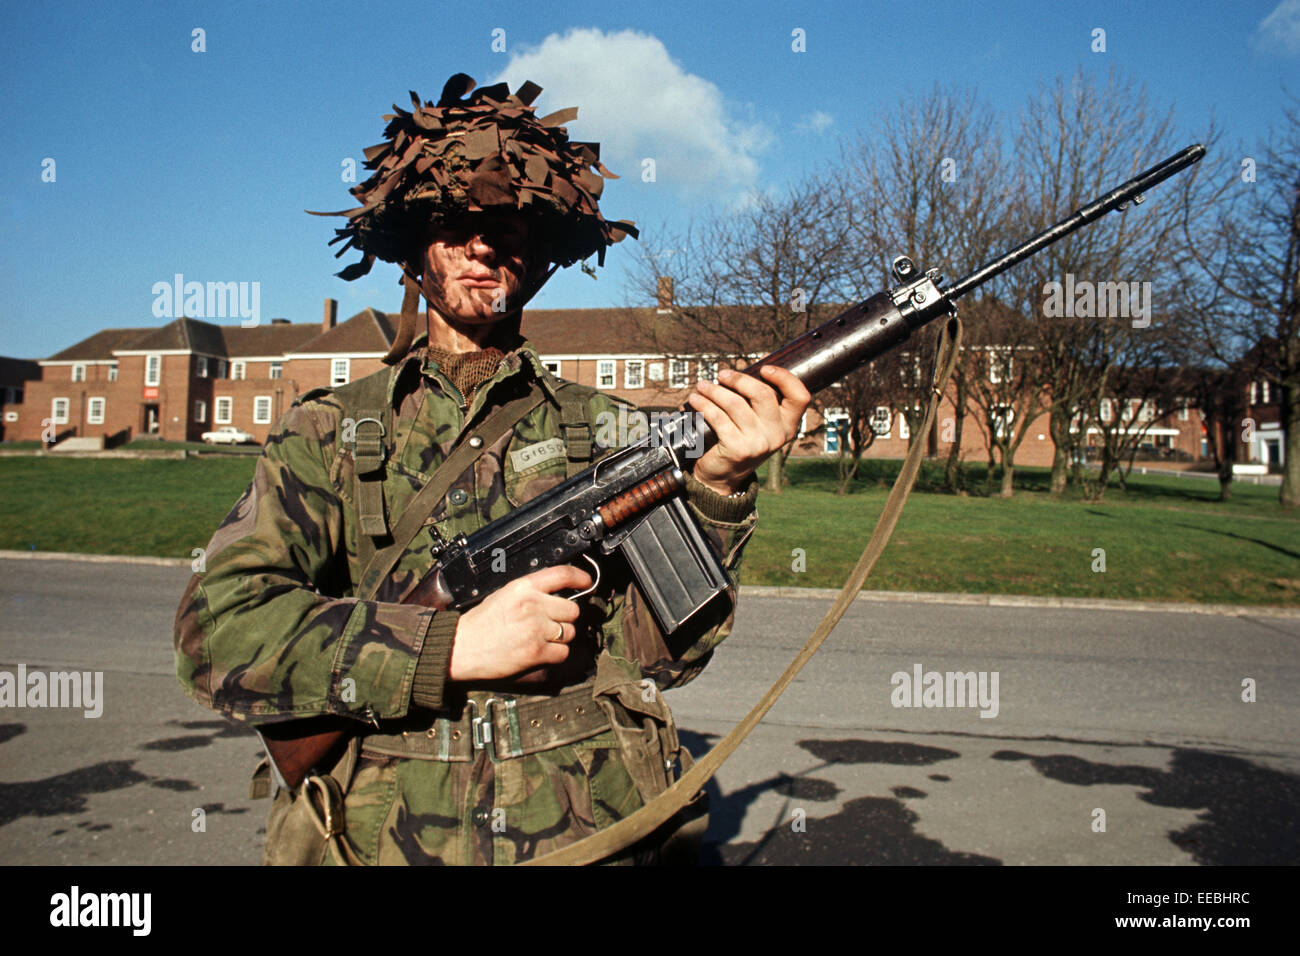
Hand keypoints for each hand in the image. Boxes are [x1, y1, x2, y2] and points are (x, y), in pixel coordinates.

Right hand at [447, 565, 591, 681]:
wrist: (461, 647)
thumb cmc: (480, 623)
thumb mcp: (505, 595)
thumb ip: (532, 591)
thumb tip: (559, 593)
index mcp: (523, 587)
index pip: (562, 574)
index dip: (581, 577)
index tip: (588, 582)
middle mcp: (532, 605)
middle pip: (573, 609)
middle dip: (565, 618)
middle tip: (550, 623)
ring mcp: (536, 629)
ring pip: (570, 632)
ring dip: (560, 637)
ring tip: (540, 638)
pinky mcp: (536, 651)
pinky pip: (563, 653)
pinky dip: (556, 654)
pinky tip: (541, 651)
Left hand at [686, 365, 811, 494]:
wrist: (723, 476)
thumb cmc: (740, 440)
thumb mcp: (758, 423)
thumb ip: (759, 400)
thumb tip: (754, 364)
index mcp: (788, 425)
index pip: (799, 397)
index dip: (785, 378)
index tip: (764, 368)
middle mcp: (778, 435)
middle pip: (763, 394)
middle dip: (739, 379)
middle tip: (721, 375)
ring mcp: (759, 444)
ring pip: (736, 404)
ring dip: (715, 391)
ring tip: (702, 386)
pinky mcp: (737, 449)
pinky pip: (719, 418)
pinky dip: (704, 405)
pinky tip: (695, 400)